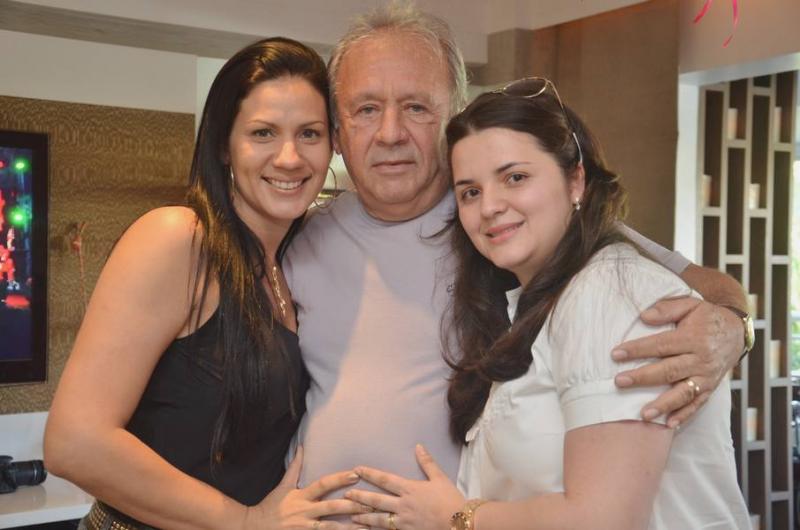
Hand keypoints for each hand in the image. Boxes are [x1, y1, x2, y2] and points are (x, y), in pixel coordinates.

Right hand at [244, 446, 365, 529]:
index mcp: (302, 496)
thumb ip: (295, 467)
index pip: (323, 485)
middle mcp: (305, 512)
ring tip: (368, 526)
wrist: (254, 527)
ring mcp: (305, 528)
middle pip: (332, 508)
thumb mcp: (282, 486)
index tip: (356, 474)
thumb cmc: (271, 506)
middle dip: (352, 506)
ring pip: (331, 529)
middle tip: (371, 502)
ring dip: (350, 528)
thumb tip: (300, 446)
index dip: (339, 479)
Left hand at [346, 445, 463, 529]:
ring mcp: (404, 521)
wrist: (460, 522)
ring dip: (364, 517)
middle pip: (376, 500)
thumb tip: (418, 446)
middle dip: (360, 497)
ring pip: (379, 519)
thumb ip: (427, 463)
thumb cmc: (450, 500)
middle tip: (346, 495)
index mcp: (409, 489)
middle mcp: (403, 505)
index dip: (370, 474)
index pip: (385, 479)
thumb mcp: (440, 478)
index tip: (357, 469)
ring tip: (353, 516)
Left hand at [611, 297, 741, 427]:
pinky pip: (697, 404)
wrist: (736, 331)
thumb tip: (643, 317)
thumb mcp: (690, 305)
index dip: (638, 350)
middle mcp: (701, 359)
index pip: (661, 345)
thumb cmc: (706, 317)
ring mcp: (707, 376)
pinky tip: (668, 424)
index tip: (616, 354)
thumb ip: (667, 309)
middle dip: (643, 377)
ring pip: (683, 393)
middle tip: (619, 382)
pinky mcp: (711, 388)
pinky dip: (684, 415)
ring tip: (643, 414)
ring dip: (663, 405)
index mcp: (693, 338)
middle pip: (669, 371)